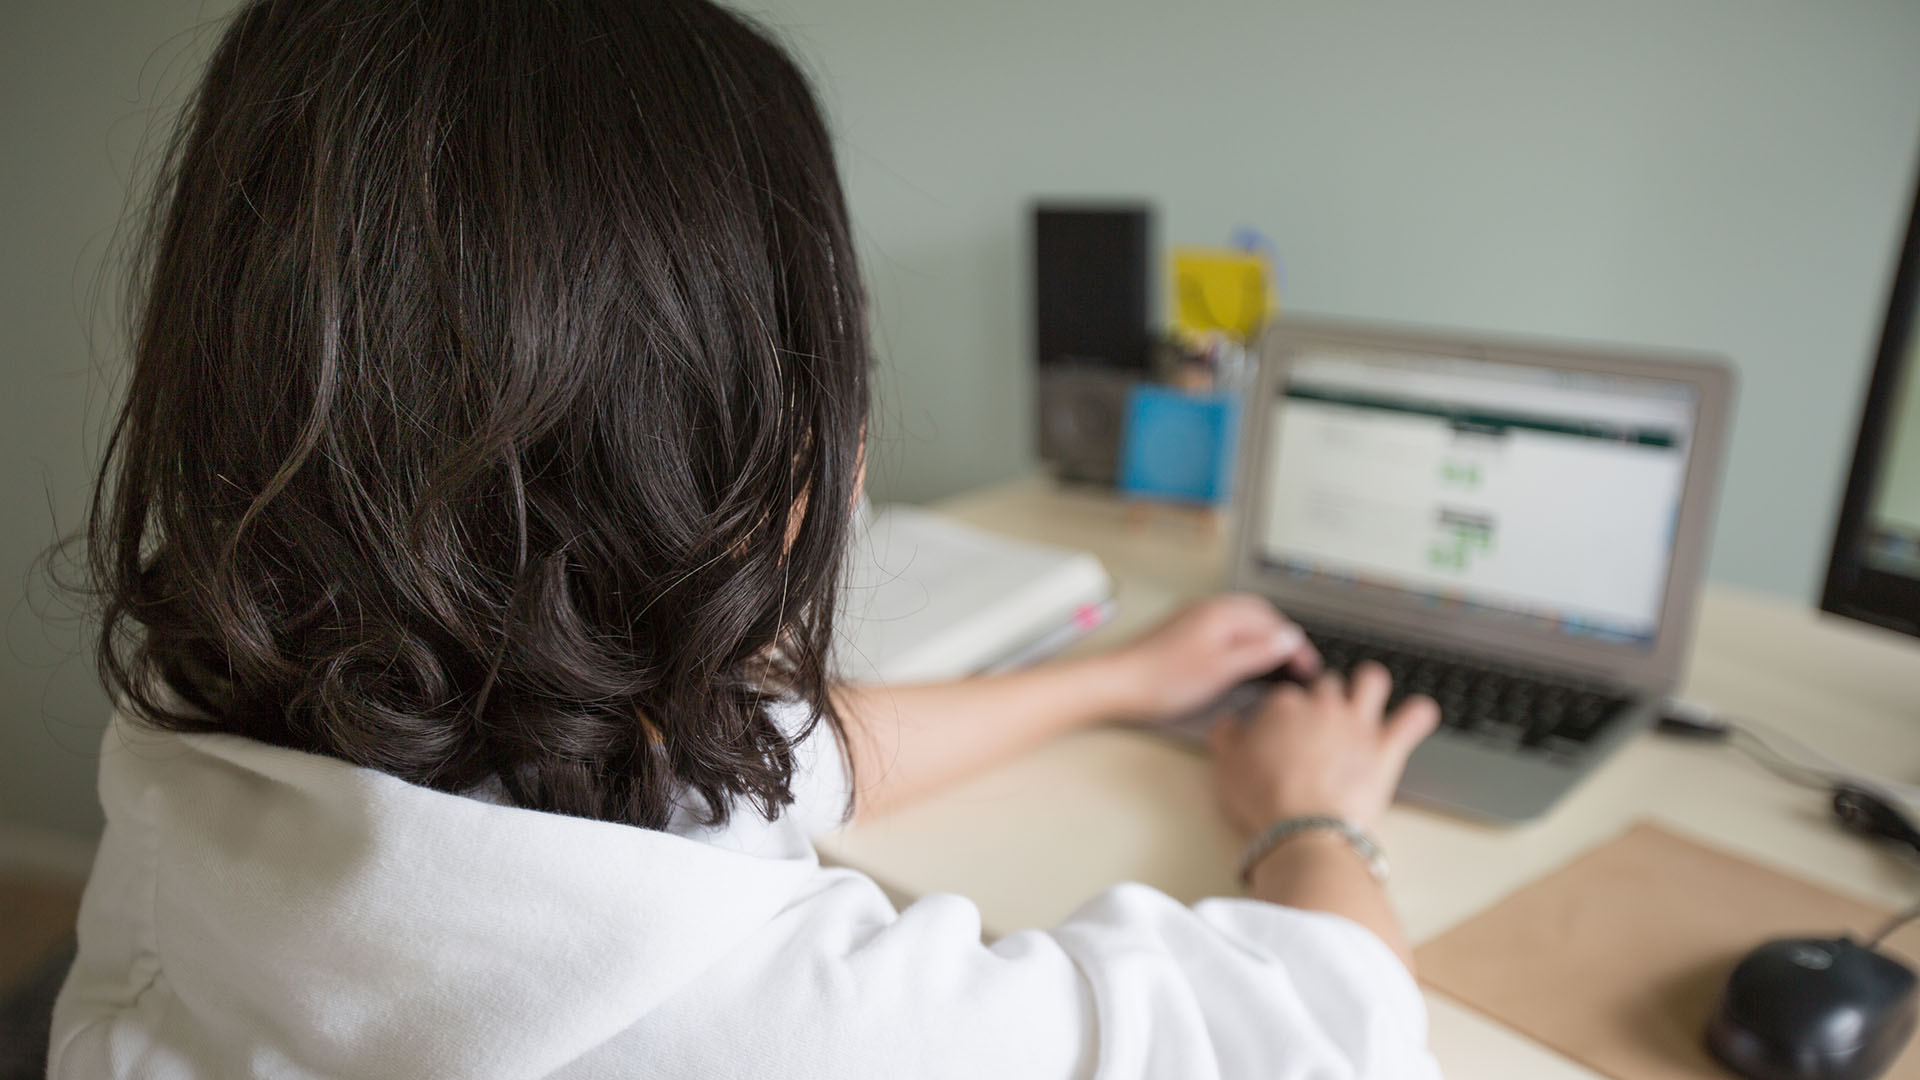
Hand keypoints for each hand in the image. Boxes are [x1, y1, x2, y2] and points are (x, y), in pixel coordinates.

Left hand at [1102, 594, 1321, 722]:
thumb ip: (1257, 653)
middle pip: (1259, 614)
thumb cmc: (1163, 678)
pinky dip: (1242, 638)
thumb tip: (1288, 639)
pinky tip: (1240, 657)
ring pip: (1241, 619)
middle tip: (1297, 662)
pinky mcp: (1182, 631)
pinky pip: (1224, 626)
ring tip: (1276, 659)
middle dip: (1281, 635)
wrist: (1116, 682)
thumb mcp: (1221, 670)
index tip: (1308, 668)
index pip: (1273, 623)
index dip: (1295, 646)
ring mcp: (1193, 618)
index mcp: (1222, 614)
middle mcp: (1208, 608)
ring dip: (1262, 634)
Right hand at [1209, 662, 1437, 832]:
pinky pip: (1415, 716)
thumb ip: (1225, 735)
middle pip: (1327, 684)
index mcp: (1284, 706)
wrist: (1304, 829)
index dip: (1284, 712)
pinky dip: (1419, 713)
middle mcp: (1323, 705)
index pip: (1285, 695)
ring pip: (1372, 680)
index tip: (1283, 729)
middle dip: (1326, 695)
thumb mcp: (1226, 765)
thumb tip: (1229, 723)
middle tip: (1322, 717)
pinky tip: (1417, 716)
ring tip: (1368, 696)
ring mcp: (1358, 723)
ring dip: (1370, 685)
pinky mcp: (1387, 745)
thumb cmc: (1264, 799)